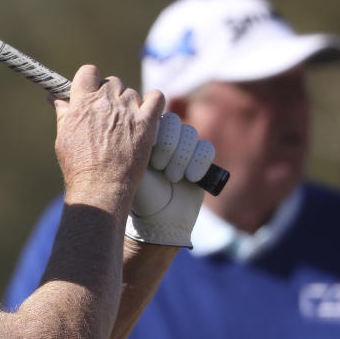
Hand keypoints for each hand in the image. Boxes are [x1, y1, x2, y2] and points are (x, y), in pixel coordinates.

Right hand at [53, 66, 163, 207]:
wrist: (100, 187)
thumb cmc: (78, 165)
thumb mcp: (63, 136)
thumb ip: (63, 112)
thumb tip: (54, 96)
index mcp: (83, 102)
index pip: (89, 71)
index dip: (90, 79)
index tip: (90, 90)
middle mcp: (106, 102)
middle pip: (112, 82)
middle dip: (109, 94)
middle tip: (107, 113)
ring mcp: (128, 112)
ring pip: (131, 92)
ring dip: (128, 103)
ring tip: (123, 124)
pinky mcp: (147, 124)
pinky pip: (157, 98)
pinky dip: (153, 100)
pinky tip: (147, 110)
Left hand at [125, 112, 214, 246]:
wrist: (159, 219)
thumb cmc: (141, 195)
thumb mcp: (132, 169)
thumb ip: (134, 144)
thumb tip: (136, 121)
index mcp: (144, 136)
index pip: (156, 118)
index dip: (157, 136)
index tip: (150, 159)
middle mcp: (164, 138)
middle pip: (176, 122)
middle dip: (170, 146)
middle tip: (160, 169)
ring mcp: (183, 147)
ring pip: (191, 133)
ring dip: (183, 157)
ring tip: (172, 178)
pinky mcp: (200, 159)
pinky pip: (207, 148)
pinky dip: (200, 162)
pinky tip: (190, 178)